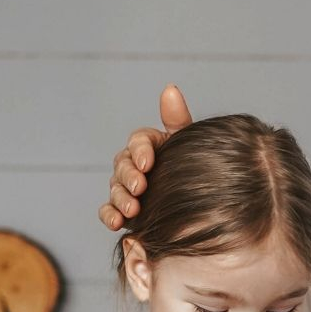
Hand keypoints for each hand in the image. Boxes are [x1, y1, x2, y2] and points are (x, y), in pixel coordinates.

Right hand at [99, 84, 193, 230]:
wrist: (202, 208)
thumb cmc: (196, 169)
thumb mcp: (188, 145)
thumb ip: (177, 119)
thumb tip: (169, 88)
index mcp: (150, 145)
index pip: (138, 140)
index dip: (140, 151)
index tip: (148, 163)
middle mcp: (134, 164)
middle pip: (122, 164)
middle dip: (129, 176)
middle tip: (140, 188)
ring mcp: (127, 188)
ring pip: (115, 188)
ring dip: (120, 198)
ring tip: (132, 211)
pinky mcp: (122, 210)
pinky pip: (108, 210)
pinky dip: (109, 215)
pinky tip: (117, 223)